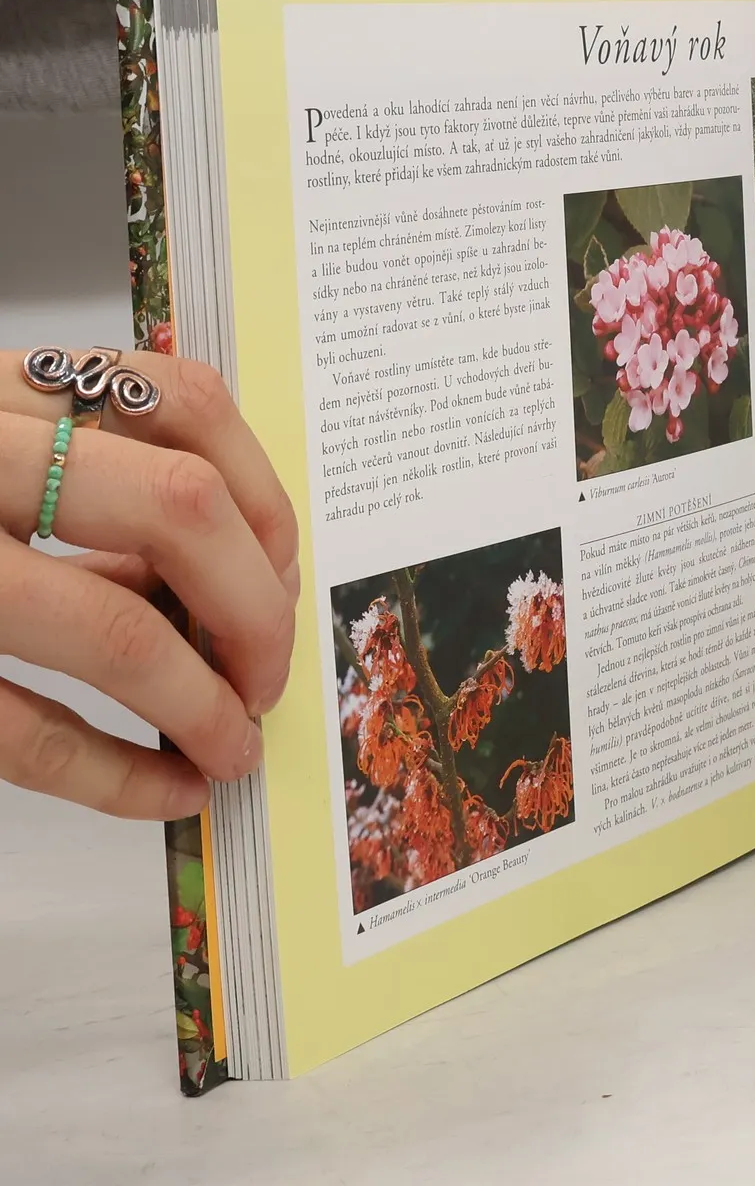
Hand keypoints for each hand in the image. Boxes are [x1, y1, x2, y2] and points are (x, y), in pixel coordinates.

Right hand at [0, 355, 298, 818]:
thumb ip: (86, 481)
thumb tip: (231, 573)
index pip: (187, 403)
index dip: (265, 495)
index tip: (289, 566)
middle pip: (179, 511)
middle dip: (256, 606)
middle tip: (271, 672)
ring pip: (112, 627)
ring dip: (201, 703)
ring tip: (233, 747)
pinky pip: (22, 731)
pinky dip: (115, 774)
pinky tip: (165, 790)